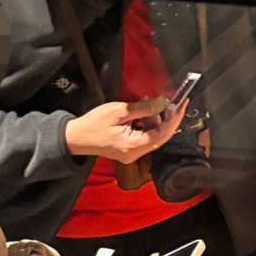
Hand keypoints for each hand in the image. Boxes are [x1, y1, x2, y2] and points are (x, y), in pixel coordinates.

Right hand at [66, 100, 181, 162]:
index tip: (181, 103)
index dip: (173, 118)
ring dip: (156, 120)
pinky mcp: (128, 150)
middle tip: (171, 102)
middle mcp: (134, 154)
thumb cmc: (94, 123)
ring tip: (150, 104)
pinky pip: (145, 137)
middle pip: (160, 137)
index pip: (162, 134)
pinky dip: (148, 124)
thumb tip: (164, 103)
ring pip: (154, 136)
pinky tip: (143, 113)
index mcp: (132, 146)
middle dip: (167, 118)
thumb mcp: (120, 111)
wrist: (75, 137)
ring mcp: (131, 154)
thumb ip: (144, 109)